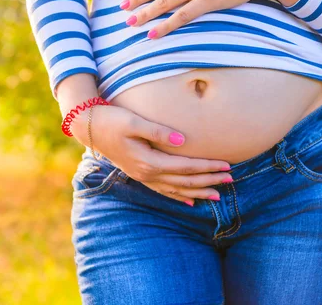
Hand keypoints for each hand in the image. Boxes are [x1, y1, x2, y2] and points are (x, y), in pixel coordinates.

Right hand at [70, 105, 231, 205]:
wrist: (89, 127)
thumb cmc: (112, 120)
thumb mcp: (133, 121)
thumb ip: (158, 131)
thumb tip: (184, 140)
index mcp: (148, 161)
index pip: (186, 167)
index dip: (208, 166)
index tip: (227, 165)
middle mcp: (147, 173)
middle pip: (185, 181)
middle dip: (209, 181)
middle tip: (232, 179)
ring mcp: (142, 176)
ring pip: (176, 190)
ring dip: (198, 192)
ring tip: (218, 196)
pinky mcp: (139, 174)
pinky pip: (163, 191)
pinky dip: (179, 197)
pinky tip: (190, 202)